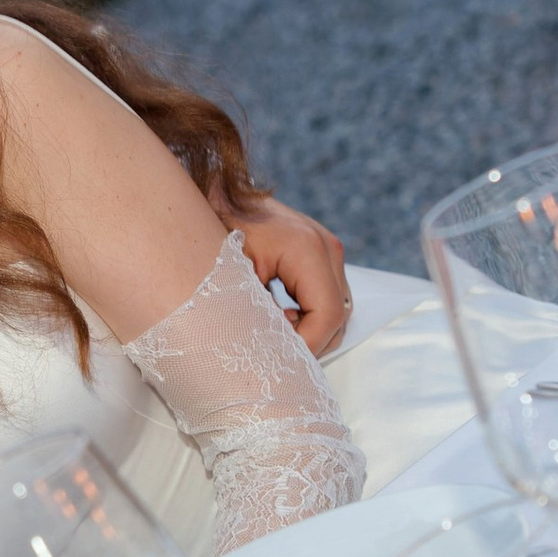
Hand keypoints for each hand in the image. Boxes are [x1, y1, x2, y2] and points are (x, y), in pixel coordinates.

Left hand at [235, 192, 351, 354]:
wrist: (219, 196)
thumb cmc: (219, 231)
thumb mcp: (235, 278)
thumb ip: (262, 316)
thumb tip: (276, 352)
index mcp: (308, 249)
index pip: (327, 315)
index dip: (308, 345)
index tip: (281, 360)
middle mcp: (327, 247)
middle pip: (338, 316)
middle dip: (311, 341)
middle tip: (277, 352)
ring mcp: (329, 249)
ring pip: (338, 309)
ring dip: (312, 329)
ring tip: (277, 331)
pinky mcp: (323, 254)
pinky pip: (329, 296)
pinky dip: (312, 315)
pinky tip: (283, 317)